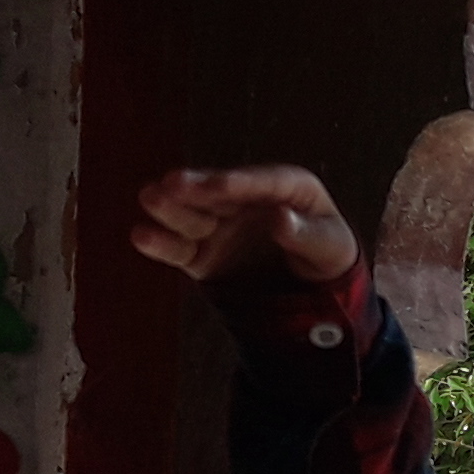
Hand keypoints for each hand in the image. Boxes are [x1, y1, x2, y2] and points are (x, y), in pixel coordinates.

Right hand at [133, 166, 358, 285]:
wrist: (310, 291)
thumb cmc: (326, 256)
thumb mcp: (331, 247)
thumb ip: (307, 234)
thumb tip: (282, 218)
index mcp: (287, 188)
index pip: (263, 183)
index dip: (241, 183)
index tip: (222, 184)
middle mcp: (247, 200)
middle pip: (220, 193)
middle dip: (196, 188)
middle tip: (172, 182)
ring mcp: (222, 225)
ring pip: (194, 215)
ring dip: (172, 207)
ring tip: (150, 197)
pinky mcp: (203, 253)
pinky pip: (182, 248)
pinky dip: (163, 243)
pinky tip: (142, 236)